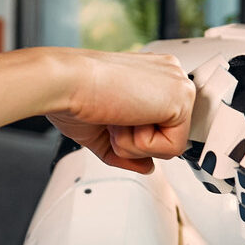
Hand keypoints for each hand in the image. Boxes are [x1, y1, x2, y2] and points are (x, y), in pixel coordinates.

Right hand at [44, 50, 195, 173]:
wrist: (64, 82)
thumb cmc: (73, 96)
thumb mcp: (102, 132)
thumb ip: (128, 150)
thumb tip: (148, 167)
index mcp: (153, 76)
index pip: (162, 124)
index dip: (135, 135)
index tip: (112, 118)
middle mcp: (170, 76)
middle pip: (170, 136)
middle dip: (135, 140)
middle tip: (112, 117)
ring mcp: (177, 84)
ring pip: (173, 144)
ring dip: (136, 143)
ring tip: (117, 116)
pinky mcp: (181, 97)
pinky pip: (174, 148)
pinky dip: (142, 144)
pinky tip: (125, 117)